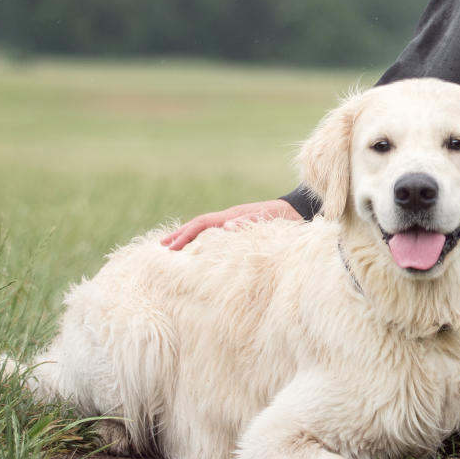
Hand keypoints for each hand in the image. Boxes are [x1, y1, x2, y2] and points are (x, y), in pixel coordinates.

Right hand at [160, 199, 299, 250]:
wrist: (298, 210)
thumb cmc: (285, 219)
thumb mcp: (269, 221)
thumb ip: (249, 223)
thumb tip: (227, 226)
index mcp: (232, 216)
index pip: (202, 225)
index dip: (185, 235)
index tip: (170, 248)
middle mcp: (230, 217)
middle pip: (198, 224)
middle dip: (180, 235)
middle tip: (161, 246)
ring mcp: (234, 220)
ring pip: (205, 228)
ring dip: (189, 236)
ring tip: (173, 246)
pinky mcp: (240, 225)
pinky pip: (215, 232)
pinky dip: (202, 238)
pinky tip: (199, 247)